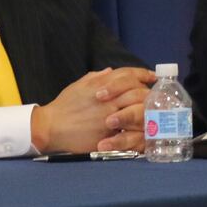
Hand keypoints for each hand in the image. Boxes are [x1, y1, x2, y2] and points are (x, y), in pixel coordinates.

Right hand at [31, 66, 156, 152]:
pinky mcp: (109, 134)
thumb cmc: (64, 106)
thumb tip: (111, 71)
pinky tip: (145, 130)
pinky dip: (139, 130)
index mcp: (101, 85)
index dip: (143, 74)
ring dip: (148, 113)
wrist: (50, 127)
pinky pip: (130, 131)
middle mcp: (108, 99)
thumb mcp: (79, 86)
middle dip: (149, 95)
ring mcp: (110, 117)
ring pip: (138, 111)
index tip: (153, 77)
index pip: (128, 75)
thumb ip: (97, 77)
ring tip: (154, 115)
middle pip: (138, 93)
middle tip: (155, 99)